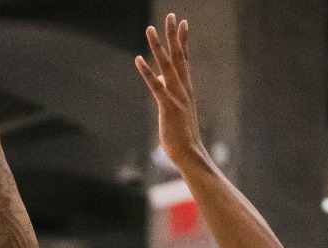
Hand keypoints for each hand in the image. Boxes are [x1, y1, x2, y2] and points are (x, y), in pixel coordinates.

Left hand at [136, 17, 205, 165]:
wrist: (190, 152)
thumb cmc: (181, 133)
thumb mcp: (174, 108)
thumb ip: (168, 91)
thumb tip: (160, 78)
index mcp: (186, 88)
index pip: (184, 59)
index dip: (182, 40)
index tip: (182, 22)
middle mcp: (183, 88)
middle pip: (178, 56)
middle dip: (173, 35)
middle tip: (171, 15)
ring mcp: (177, 96)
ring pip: (167, 66)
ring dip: (158, 47)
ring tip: (150, 29)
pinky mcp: (168, 107)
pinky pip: (155, 86)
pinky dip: (147, 72)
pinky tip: (138, 59)